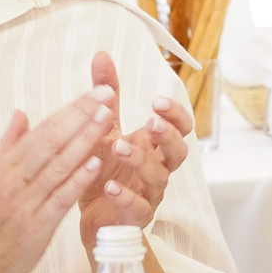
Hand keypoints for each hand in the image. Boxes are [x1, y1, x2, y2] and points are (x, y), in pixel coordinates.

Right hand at [0, 86, 116, 272]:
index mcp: (5, 166)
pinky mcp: (35, 227)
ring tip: (107, 119)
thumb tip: (21, 113)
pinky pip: (59, 199)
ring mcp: (24, 203)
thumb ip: (9, 145)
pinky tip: (96, 163)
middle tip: (106, 95)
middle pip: (50, 141)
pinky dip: (77, 180)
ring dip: (84, 140)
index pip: (42, 130)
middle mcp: (13, 180)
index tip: (94, 92)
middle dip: (80, 116)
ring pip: (58, 165)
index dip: (70, 109)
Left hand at [77, 50, 194, 253]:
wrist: (91, 217)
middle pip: (180, 151)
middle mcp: (158, 168)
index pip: (180, 127)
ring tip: (118, 148)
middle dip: (167, 135)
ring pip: (160, 177)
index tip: (157, 102)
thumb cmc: (103, 170)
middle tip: (150, 122)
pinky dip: (126, 197)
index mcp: (154, 145)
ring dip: (141, 161)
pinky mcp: (136, 217)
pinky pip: (139, 208)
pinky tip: (110, 186)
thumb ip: (107, 95)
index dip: (176, 115)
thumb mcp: (102, 128)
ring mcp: (150, 193)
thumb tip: (102, 54)